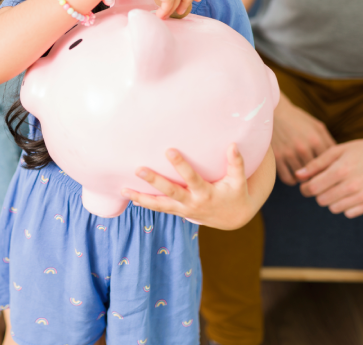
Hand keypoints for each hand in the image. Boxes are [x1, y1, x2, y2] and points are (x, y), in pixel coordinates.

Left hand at [122, 145, 255, 230]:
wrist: (233, 218)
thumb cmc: (236, 194)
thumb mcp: (239, 180)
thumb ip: (236, 163)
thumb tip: (233, 145)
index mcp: (206, 193)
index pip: (191, 178)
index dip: (181, 166)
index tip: (169, 150)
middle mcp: (192, 203)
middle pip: (170, 192)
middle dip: (154, 181)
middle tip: (138, 169)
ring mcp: (184, 210)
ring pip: (159, 205)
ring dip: (141, 198)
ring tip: (124, 190)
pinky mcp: (179, 212)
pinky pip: (160, 209)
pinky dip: (146, 204)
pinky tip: (131, 198)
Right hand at [271, 97, 335, 184]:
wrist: (274, 112)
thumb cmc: (299, 120)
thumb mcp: (318, 127)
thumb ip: (329, 143)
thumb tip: (339, 161)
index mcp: (316, 140)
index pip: (329, 164)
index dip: (331, 170)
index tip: (331, 172)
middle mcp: (303, 148)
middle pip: (316, 173)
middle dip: (319, 176)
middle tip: (320, 177)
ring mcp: (288, 153)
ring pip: (302, 178)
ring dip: (306, 179)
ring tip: (307, 175)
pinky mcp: (277, 157)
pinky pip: (288, 179)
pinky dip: (293, 180)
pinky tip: (295, 175)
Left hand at [294, 130, 362, 217]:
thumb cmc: (359, 150)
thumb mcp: (336, 151)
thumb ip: (315, 164)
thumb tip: (297, 176)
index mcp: (341, 170)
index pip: (312, 188)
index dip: (305, 188)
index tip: (306, 185)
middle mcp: (352, 185)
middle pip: (321, 200)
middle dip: (318, 193)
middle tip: (323, 184)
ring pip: (333, 208)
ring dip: (331, 199)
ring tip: (337, 187)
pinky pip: (348, 213)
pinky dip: (345, 205)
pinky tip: (349, 193)